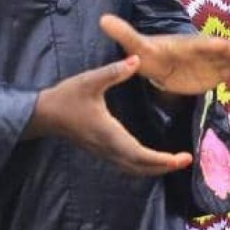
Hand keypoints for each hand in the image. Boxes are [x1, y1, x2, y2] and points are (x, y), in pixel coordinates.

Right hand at [31, 57, 193, 175]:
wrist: (42, 114)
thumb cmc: (65, 97)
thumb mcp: (89, 80)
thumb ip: (114, 72)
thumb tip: (136, 60)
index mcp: (109, 134)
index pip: (140, 155)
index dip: (161, 160)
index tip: (181, 159)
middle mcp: (109, 148)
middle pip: (141, 167)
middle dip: (165, 166)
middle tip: (187, 160)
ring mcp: (104, 152)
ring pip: (134, 168)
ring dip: (155, 168)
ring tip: (175, 161)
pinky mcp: (102, 151)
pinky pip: (127, 164)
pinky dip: (143, 165)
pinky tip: (153, 159)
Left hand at [99, 14, 229, 94]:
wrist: (160, 68)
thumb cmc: (149, 56)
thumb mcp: (137, 48)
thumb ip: (125, 35)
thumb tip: (103, 19)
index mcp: (186, 44)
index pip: (200, 44)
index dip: (211, 45)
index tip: (223, 45)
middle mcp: (202, 50)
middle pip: (220, 49)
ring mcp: (211, 60)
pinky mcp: (216, 71)